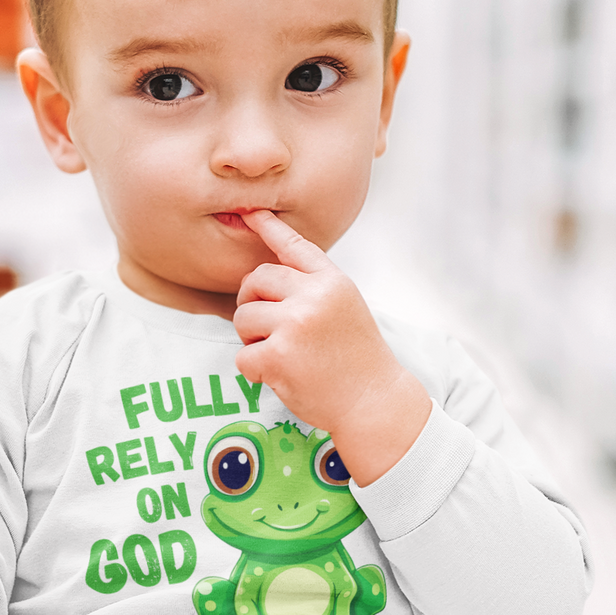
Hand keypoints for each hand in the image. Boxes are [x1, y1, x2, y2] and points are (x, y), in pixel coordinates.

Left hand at [235, 209, 430, 486]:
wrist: (373, 402)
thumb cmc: (357, 359)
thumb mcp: (345, 308)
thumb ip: (314, 288)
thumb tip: (266, 276)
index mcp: (332, 282)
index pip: (295, 247)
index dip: (269, 227)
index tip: (250, 212)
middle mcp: (314, 296)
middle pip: (255, 280)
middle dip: (250, 303)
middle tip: (265, 328)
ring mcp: (295, 324)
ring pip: (243, 318)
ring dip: (250, 339)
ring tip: (278, 354)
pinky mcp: (279, 355)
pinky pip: (242, 355)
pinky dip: (252, 369)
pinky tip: (276, 376)